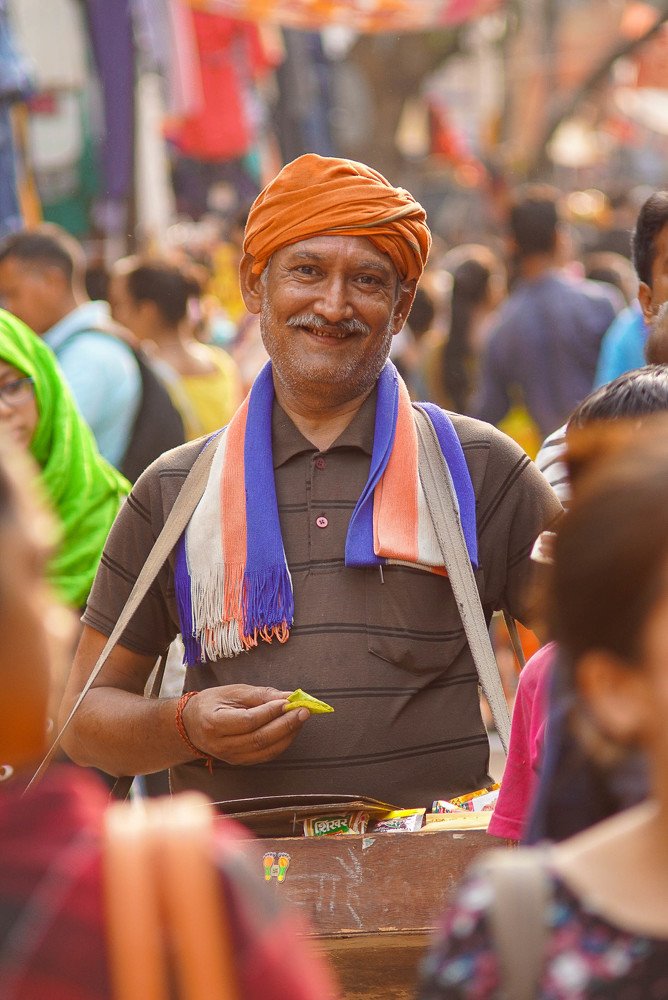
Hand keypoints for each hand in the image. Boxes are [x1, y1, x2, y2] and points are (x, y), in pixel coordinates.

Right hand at [181, 684, 309, 764]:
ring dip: (288, 734)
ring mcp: (230, 757)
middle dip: (286, 724)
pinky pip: (266, 755)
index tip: (288, 701)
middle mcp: (221, 745)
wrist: (192, 726)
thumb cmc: (212, 704)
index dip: (270, 712)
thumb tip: (288, 697)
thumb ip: (260, 695)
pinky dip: (282, 743)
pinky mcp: (240, 762)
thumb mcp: (232, 692)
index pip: (248, 721)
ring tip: (301, 718)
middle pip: (259, 739)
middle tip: (304, 710)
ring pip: (266, 750)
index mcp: (213, 723)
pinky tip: (291, 729)